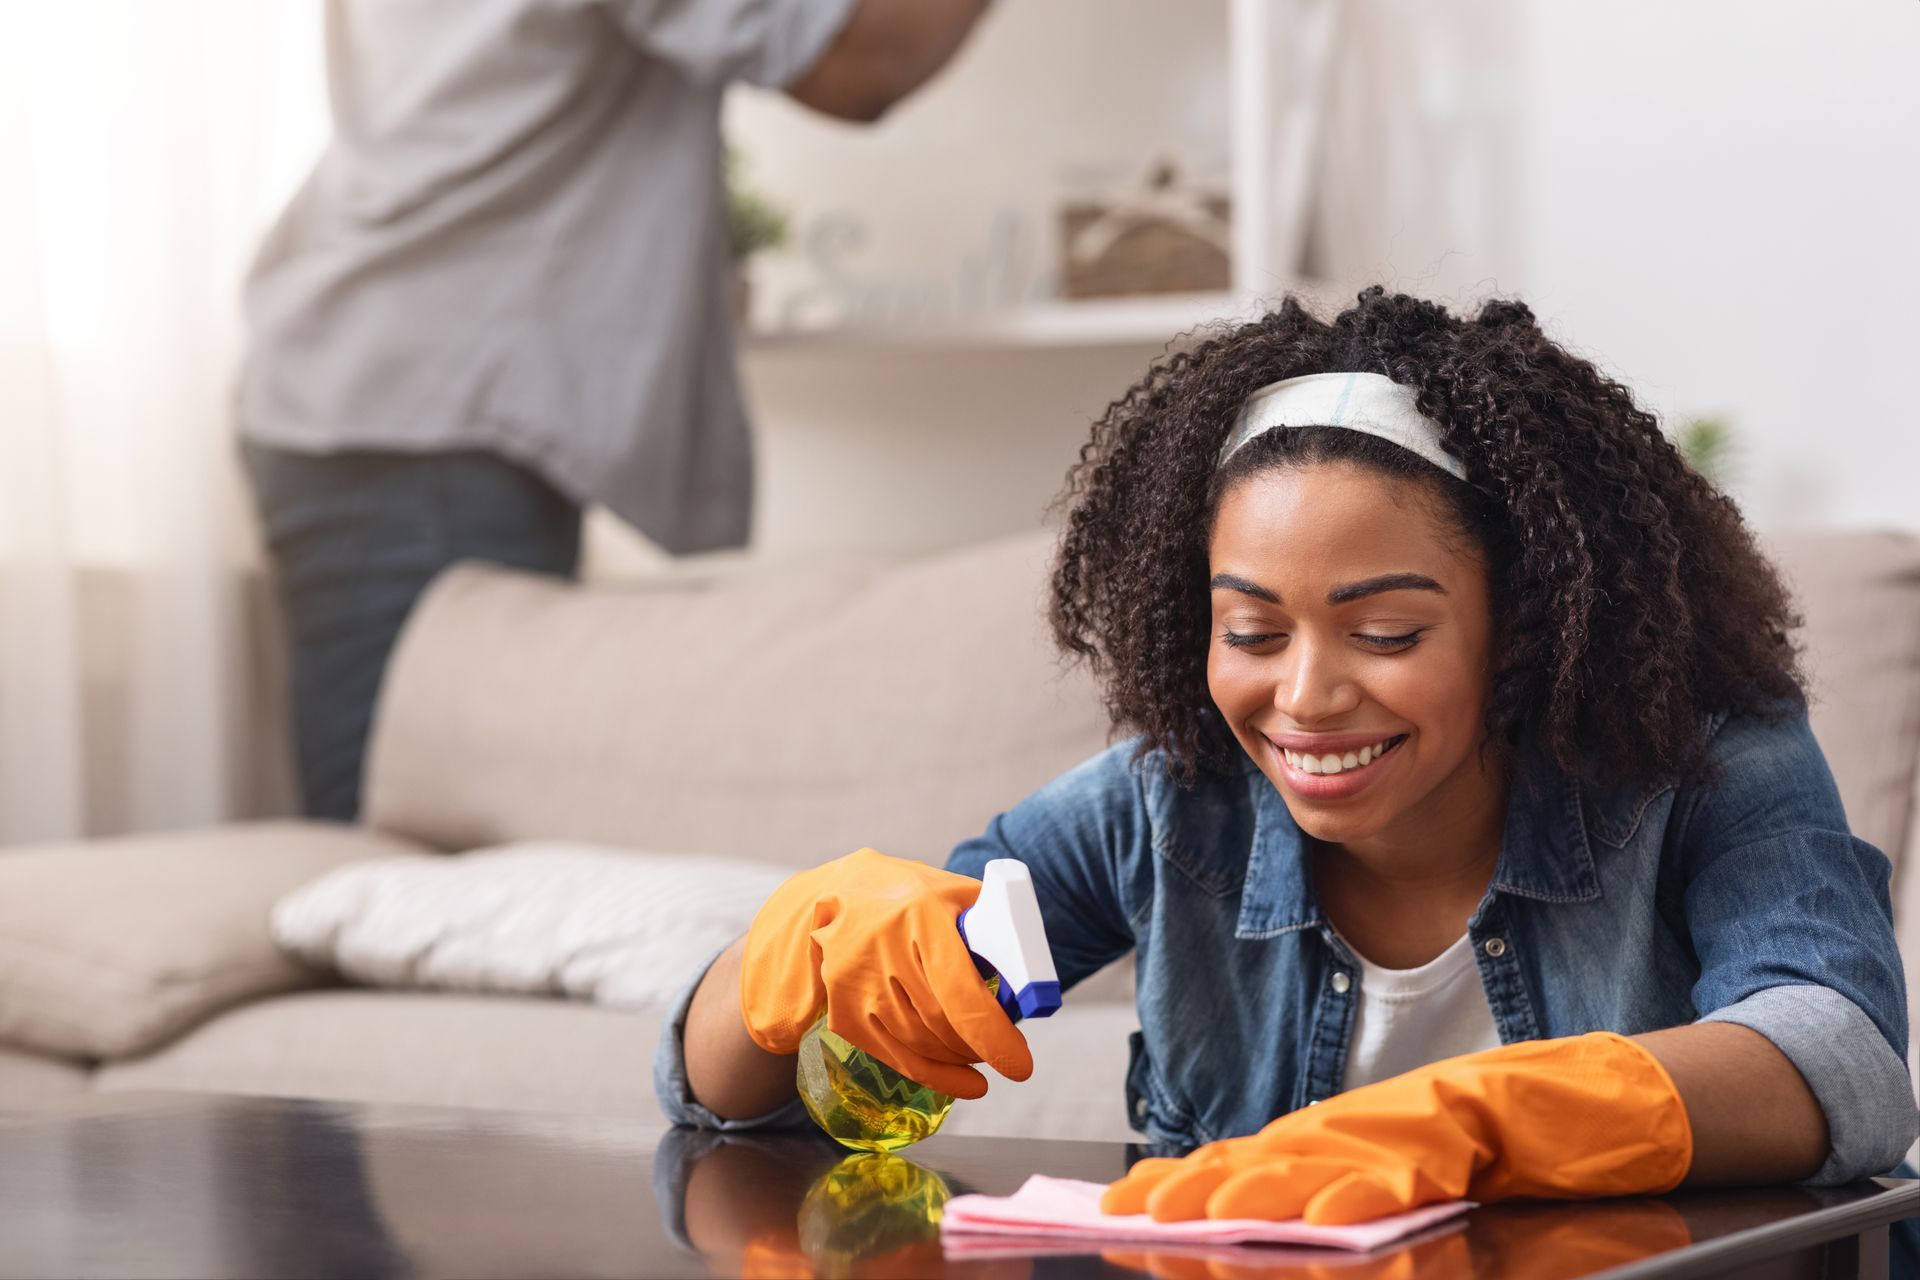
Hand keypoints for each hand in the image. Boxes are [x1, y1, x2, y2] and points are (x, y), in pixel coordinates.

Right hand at [740, 848, 1031, 1098]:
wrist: (834, 897)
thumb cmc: (908, 894)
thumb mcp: (952, 891)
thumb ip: (992, 921)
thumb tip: (1030, 970)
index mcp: (919, 916)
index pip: (958, 991)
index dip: (991, 1034)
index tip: (1020, 1063)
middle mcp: (883, 951)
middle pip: (942, 1024)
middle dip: (982, 1047)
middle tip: (1008, 1051)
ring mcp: (858, 985)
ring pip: (922, 1044)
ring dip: (961, 1059)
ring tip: (983, 1053)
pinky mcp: (846, 1012)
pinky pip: (897, 1058)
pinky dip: (937, 1076)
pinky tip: (966, 1082)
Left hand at [1101, 1032, 1690, 1223]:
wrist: (1592, 1097)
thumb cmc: (1495, 1138)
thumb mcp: (1402, 1169)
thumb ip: (1340, 1189)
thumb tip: (1267, 1222)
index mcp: (1341, 1134)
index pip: (1245, 1158)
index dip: (1181, 1180)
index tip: (1122, 1204)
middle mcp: (1361, 1124)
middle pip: (1263, 1157)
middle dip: (1193, 1187)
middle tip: (1133, 1211)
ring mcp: (1409, 1124)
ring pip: (1320, 1161)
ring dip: (1257, 1190)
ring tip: (1205, 1215)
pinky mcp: (1465, 1132)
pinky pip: (1408, 1170)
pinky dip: (1364, 1194)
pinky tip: (1326, 1219)